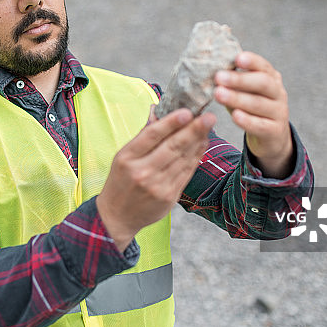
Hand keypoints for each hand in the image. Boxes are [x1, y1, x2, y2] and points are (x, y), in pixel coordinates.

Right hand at [96, 108, 215, 250]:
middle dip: (193, 130)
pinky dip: (196, 156)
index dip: (171, 123)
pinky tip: (202, 144)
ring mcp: (157, 186)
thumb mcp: (122, 157)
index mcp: (127, 158)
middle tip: (209, 116)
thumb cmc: (120, 182)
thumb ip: (142, 136)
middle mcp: (142, 172)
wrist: (117, 217)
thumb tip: (157, 110)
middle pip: (172, 147)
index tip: (187, 111)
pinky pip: (186, 172)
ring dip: (198, 141)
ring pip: (183, 159)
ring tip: (208, 126)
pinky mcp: (169, 197)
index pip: (151, 135)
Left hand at [214, 51, 293, 177]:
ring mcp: (279, 112)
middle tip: (218, 77)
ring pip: (259, 104)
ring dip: (237, 98)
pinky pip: (261, 125)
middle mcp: (278, 93)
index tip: (237, 58)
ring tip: (218, 94)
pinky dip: (247, 120)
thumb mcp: (245, 91)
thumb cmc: (252, 107)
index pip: (263, 66)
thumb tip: (210, 68)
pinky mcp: (275, 131)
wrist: (272, 136)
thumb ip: (234, 81)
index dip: (252, 61)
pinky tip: (234, 115)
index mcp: (271, 78)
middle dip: (240, 79)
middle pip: (263, 83)